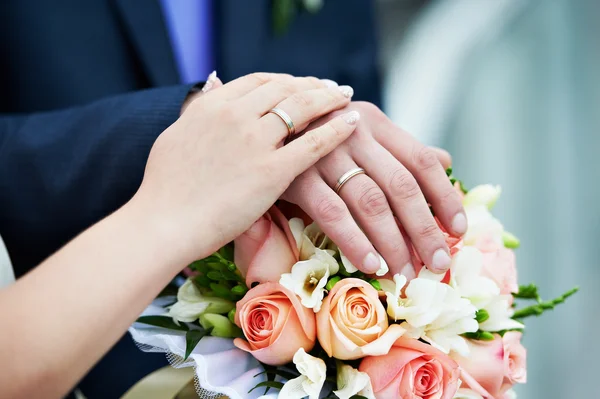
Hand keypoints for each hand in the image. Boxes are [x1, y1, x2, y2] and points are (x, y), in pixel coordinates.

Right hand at [132, 73, 359, 263]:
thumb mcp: (176, 136)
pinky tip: (353, 121)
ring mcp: (255, 142)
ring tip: (345, 97)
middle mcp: (235, 115)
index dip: (286, 79)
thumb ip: (198, 114)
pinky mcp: (272, 172)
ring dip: (328, 98)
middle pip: (285, 88)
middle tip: (330, 87)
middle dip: (311, 85)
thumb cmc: (164, 188)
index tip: (300, 83)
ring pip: (302, 108)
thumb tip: (208, 95)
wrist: (163, 222)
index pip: (259, 81)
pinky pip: (314, 143)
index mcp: (212, 105)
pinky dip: (338, 129)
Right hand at [282, 101, 464, 274]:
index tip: (459, 229)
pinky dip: (356, 241)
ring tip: (407, 273)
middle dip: (424, 229)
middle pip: (401, 186)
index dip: (444, 197)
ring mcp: (324, 153)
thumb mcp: (359, 134)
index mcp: (374, 122)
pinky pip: (334, 214)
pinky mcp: (298, 176)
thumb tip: (445, 162)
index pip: (421, 161)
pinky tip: (371, 264)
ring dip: (393, 243)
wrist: (258, 128)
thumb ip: (399, 149)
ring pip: (371, 202)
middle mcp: (354, 132)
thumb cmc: (316, 139)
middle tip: (439, 264)